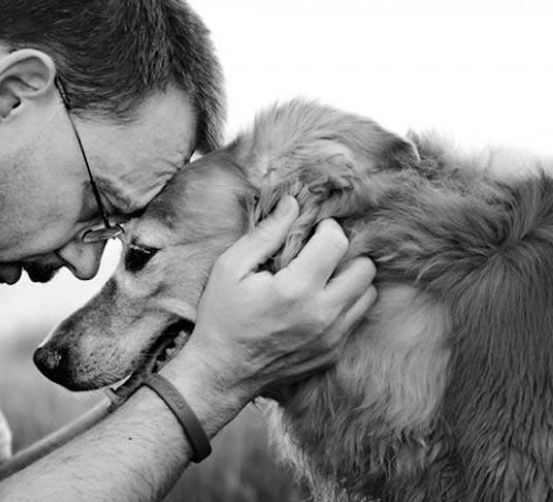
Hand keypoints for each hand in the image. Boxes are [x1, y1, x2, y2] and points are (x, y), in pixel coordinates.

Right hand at [187, 196, 376, 397]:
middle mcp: (322, 314)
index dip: (327, 227)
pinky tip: (318, 301)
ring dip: (350, 278)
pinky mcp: (333, 352)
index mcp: (296, 289)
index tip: (312, 230)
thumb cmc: (221, 317)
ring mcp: (331, 337)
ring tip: (324, 276)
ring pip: (368, 294)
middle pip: (365, 267)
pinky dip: (345, 304)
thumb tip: (293, 203)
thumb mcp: (231, 268)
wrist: (221, 373)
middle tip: (321, 252)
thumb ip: (265, 234)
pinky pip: (356, 318)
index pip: (338, 242)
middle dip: (346, 252)